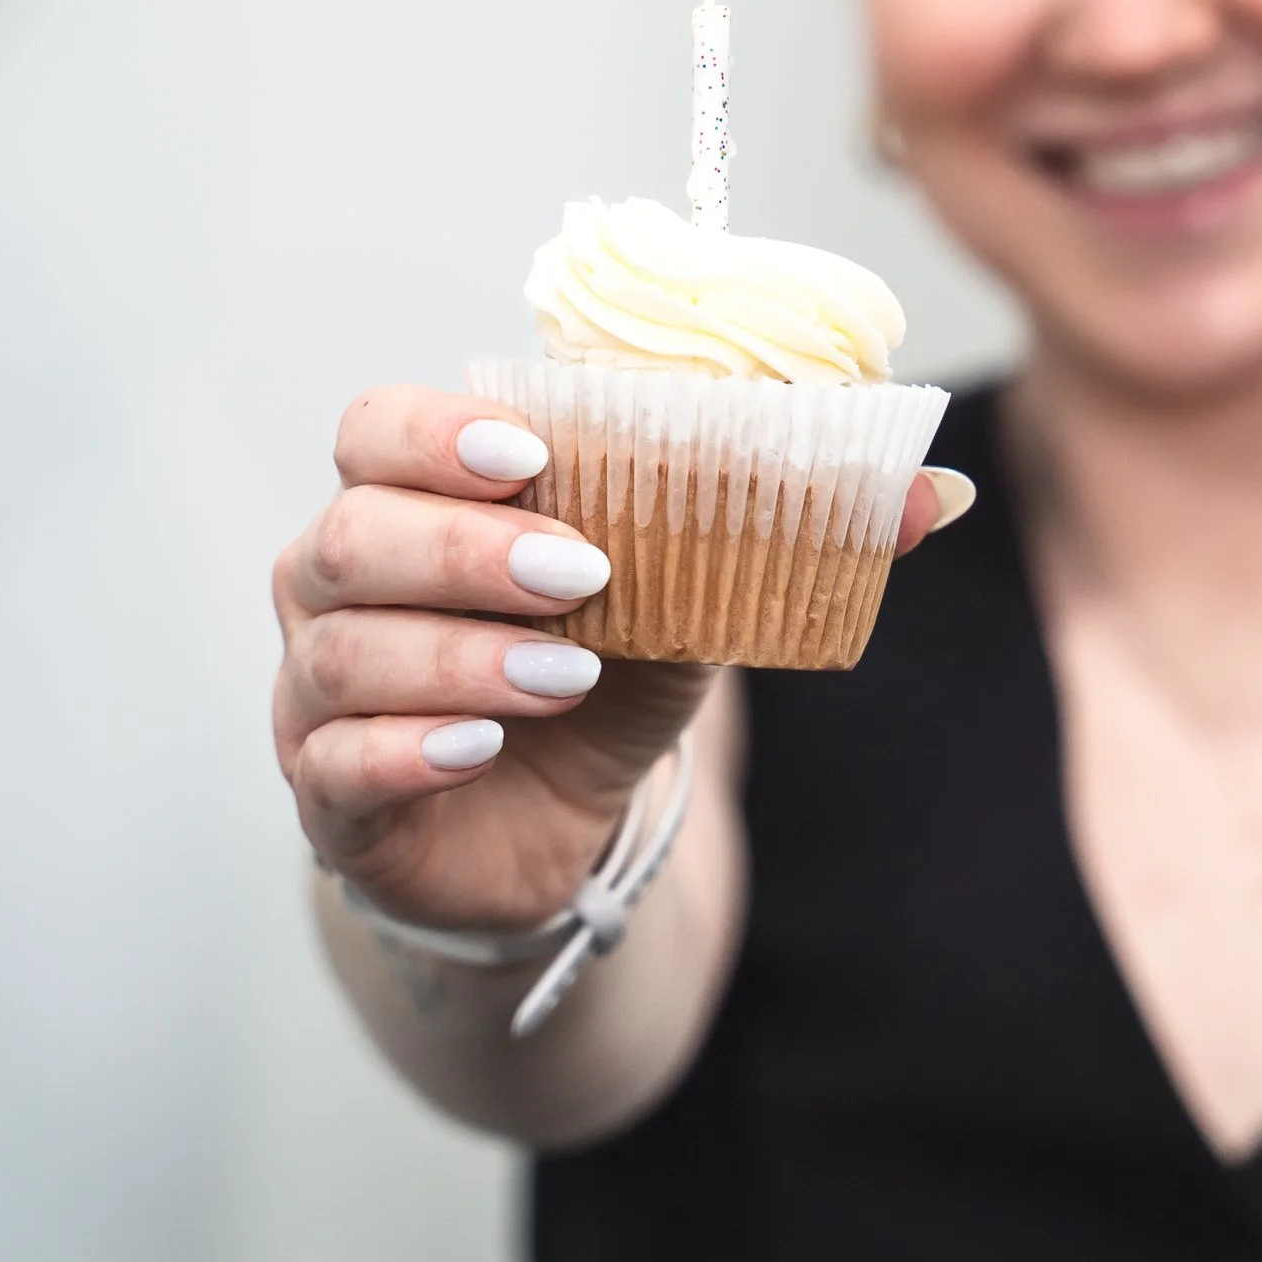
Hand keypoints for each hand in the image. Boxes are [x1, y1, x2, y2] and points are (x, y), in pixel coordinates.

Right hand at [274, 387, 959, 934]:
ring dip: (460, 656)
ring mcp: (318, 690)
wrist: (563, 830)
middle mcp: (338, 582)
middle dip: (465, 549)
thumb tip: (944, 491)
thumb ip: (797, 530)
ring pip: (342, 652)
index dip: (437, 433)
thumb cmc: (604, 674)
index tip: (530, 452)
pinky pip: (334, 764)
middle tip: (581, 573)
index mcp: (414, 498)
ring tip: (567, 676)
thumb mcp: (703, 595)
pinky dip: (408, 749)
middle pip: (350, 535)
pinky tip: (481, 748)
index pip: (376, 430)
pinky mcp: (329, 797)